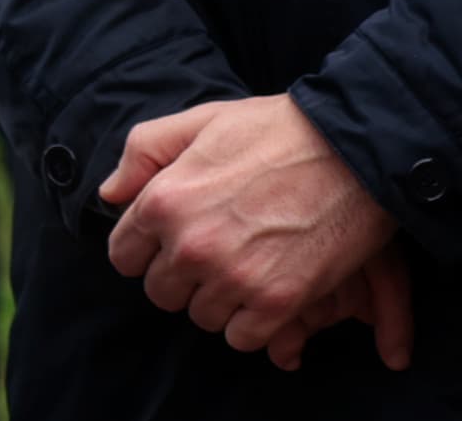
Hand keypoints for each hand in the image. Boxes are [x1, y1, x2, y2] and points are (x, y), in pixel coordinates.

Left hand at [99, 96, 407, 367]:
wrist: (351, 151)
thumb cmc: (273, 131)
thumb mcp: (197, 122)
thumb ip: (142, 154)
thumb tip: (110, 194)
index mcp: (163, 202)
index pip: (123, 256)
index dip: (145, 251)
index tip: (168, 244)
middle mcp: (190, 245)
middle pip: (161, 293)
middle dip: (180, 278)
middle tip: (212, 256)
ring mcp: (233, 277)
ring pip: (202, 317)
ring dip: (218, 301)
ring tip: (243, 269)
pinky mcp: (277, 302)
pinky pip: (243, 338)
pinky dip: (251, 324)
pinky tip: (265, 293)